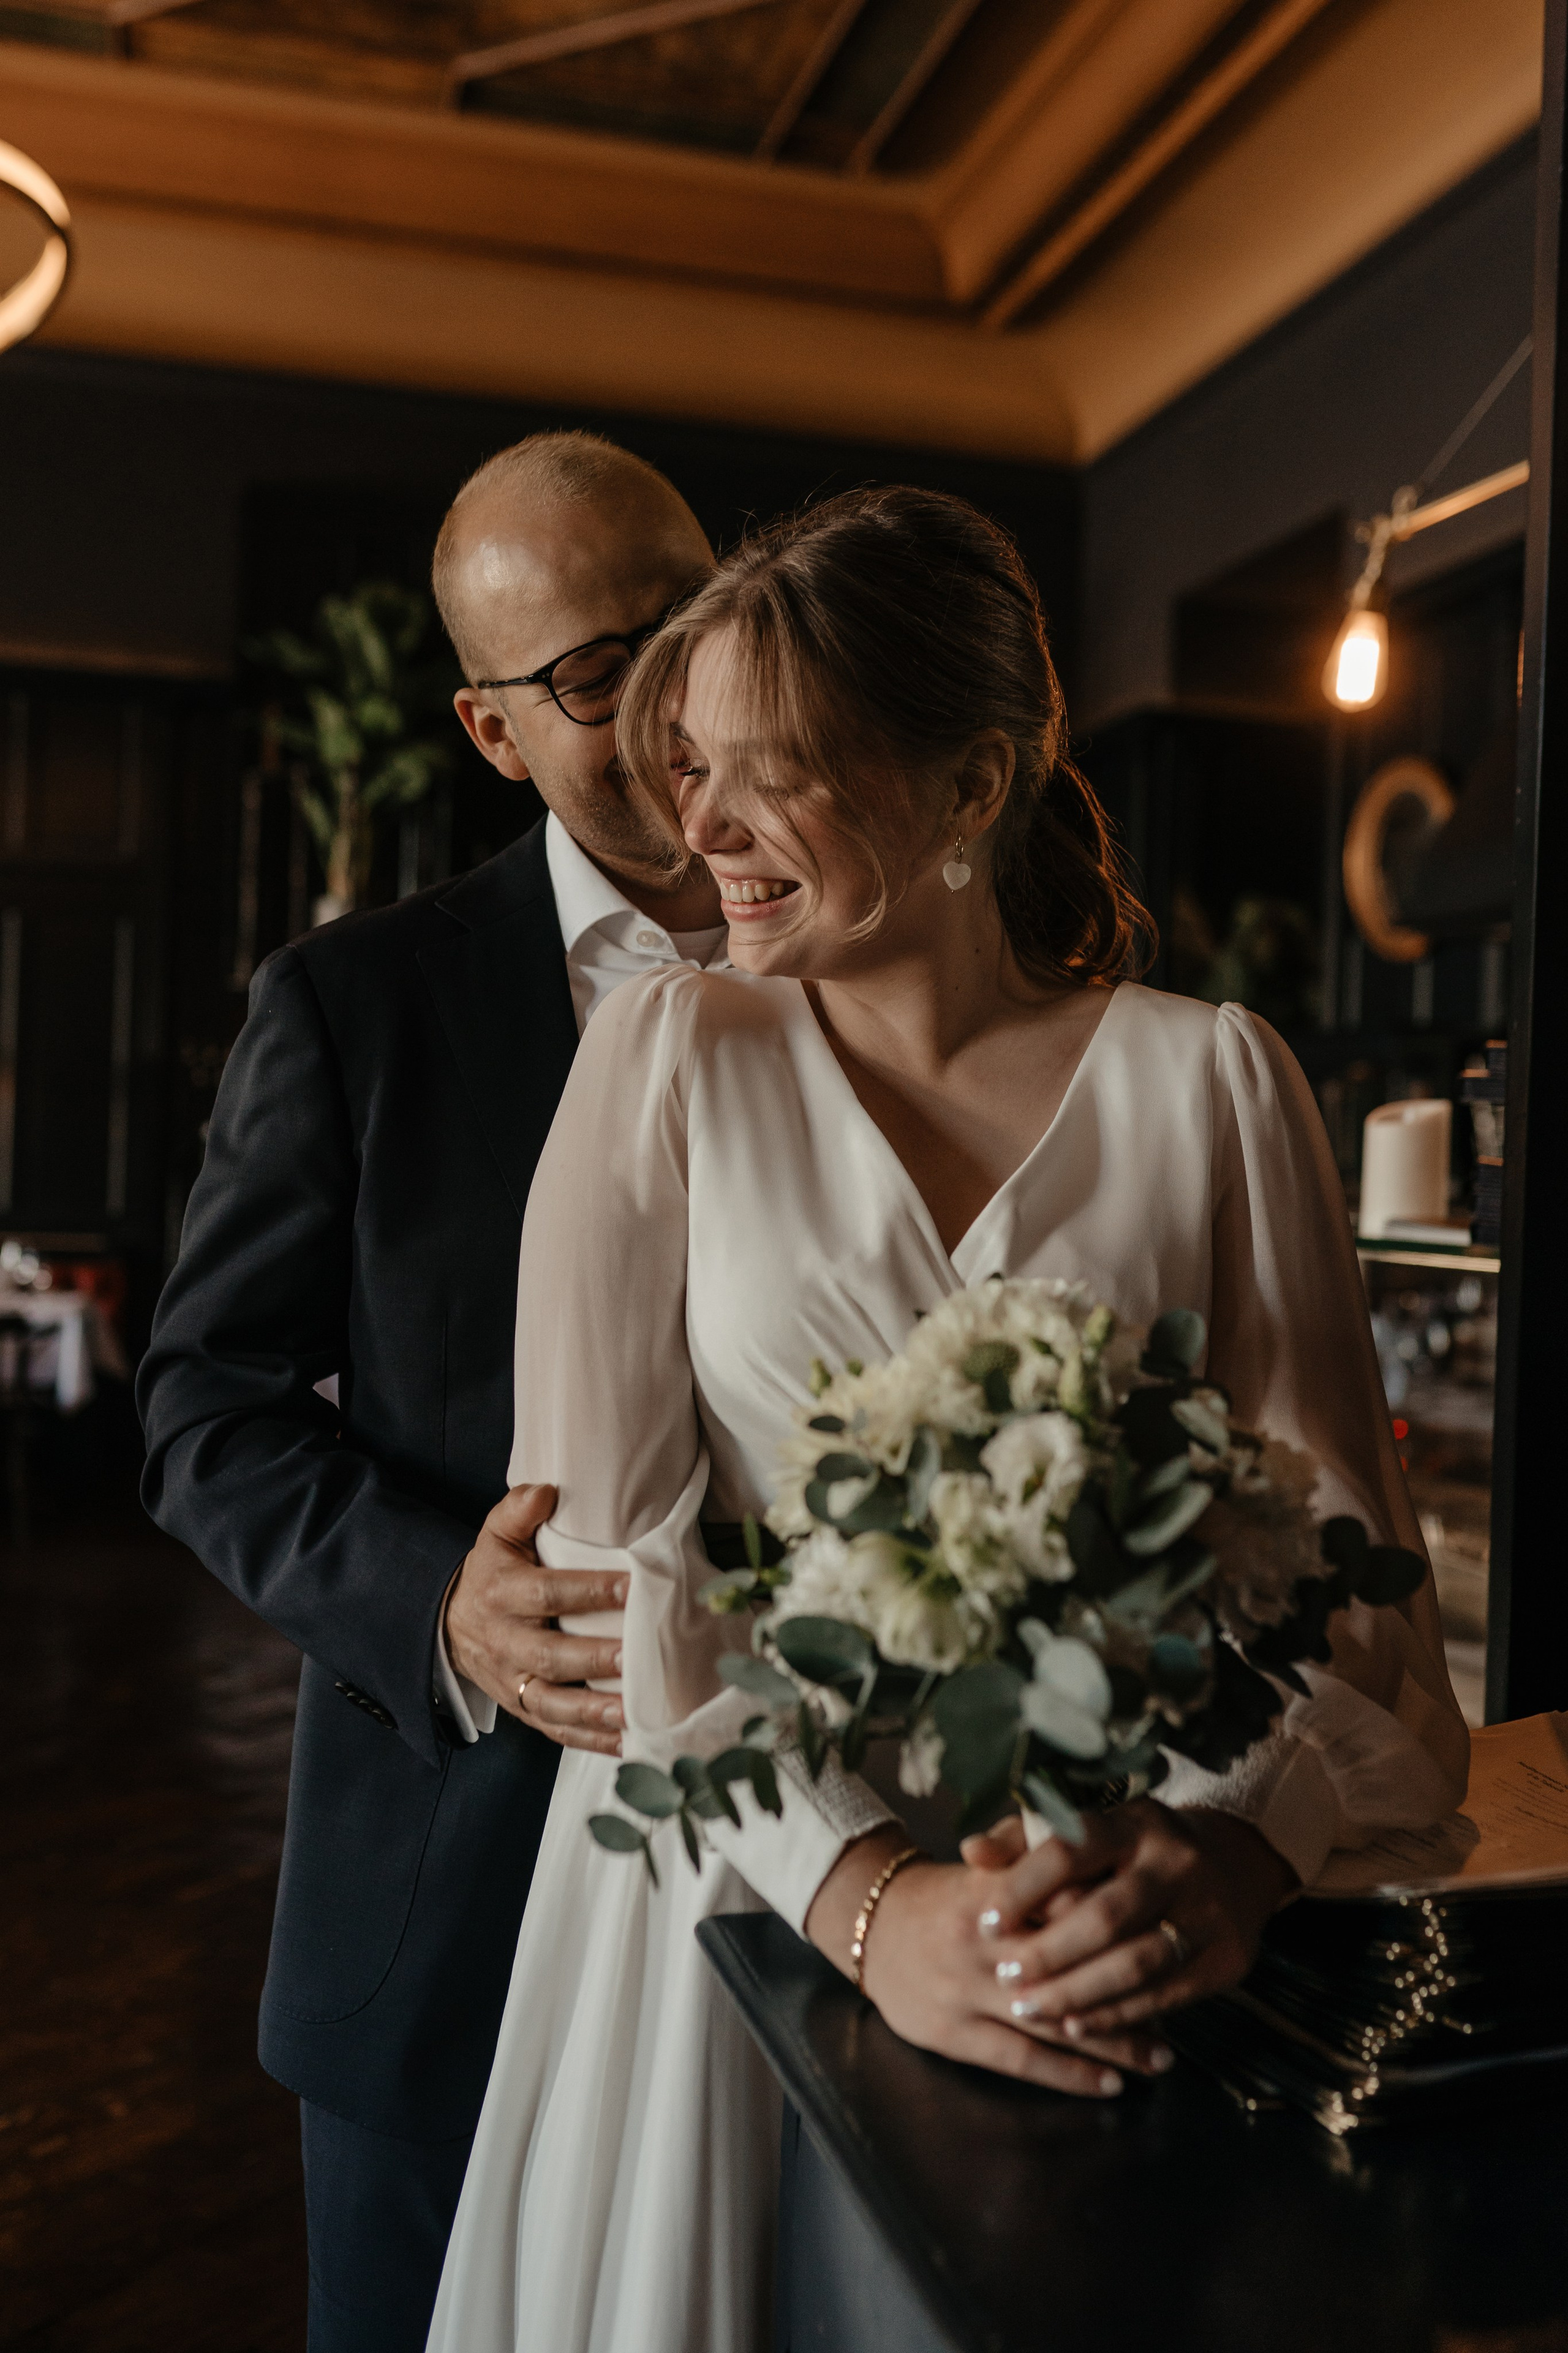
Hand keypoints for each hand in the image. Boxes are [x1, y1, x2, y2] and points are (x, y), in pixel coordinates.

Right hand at [444, 1484, 627, 1754]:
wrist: (449, 1625)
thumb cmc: (491, 1573)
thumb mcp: (495, 1535)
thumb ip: (517, 1511)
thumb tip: (545, 1492)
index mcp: (503, 1594)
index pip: (547, 1593)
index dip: (589, 1591)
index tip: (632, 1585)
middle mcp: (506, 1642)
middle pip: (551, 1656)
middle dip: (594, 1659)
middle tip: (636, 1656)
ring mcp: (513, 1682)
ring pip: (551, 1703)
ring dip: (593, 1711)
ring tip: (634, 1712)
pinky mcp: (522, 1710)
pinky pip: (555, 1730)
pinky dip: (590, 1740)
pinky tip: (628, 1741)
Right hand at [803, 1829, 1172, 2099]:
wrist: (872, 1927)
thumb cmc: (946, 1896)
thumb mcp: (987, 1868)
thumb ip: (1037, 1863)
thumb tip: (1102, 1862)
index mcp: (994, 1894)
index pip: (1066, 1906)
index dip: (1117, 1925)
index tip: (1165, 1934)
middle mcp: (982, 1943)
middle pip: (1069, 1968)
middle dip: (1128, 1989)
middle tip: (1180, 2002)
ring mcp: (967, 1992)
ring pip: (1052, 2021)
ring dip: (1112, 2041)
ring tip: (1161, 2056)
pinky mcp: (954, 2033)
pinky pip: (1021, 2059)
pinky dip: (1069, 2073)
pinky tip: (1109, 2082)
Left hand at [959, 1800, 1298, 2041]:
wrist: (1235, 1865)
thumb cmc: (1136, 1851)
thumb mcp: (1091, 1830)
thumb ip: (1027, 1840)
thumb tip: (970, 1851)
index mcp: (1134, 1822)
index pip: (1070, 1852)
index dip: (1023, 1888)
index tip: (985, 1921)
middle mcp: (1176, 1863)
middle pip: (1104, 1916)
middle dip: (1048, 1953)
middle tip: (1004, 1978)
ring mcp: (1208, 1911)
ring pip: (1135, 1963)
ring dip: (1077, 1993)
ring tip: (1030, 2009)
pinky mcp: (1227, 1958)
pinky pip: (1164, 1996)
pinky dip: (1116, 2015)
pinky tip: (1076, 2026)